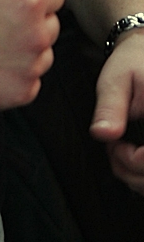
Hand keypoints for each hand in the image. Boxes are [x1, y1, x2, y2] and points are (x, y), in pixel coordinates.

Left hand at [90, 29, 143, 193]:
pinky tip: (132, 159)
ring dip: (138, 177)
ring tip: (121, 154)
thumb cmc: (135, 64)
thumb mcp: (117, 80)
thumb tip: (103, 133)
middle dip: (134, 172)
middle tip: (115, 151)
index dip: (137, 162)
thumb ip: (111, 108)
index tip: (117, 147)